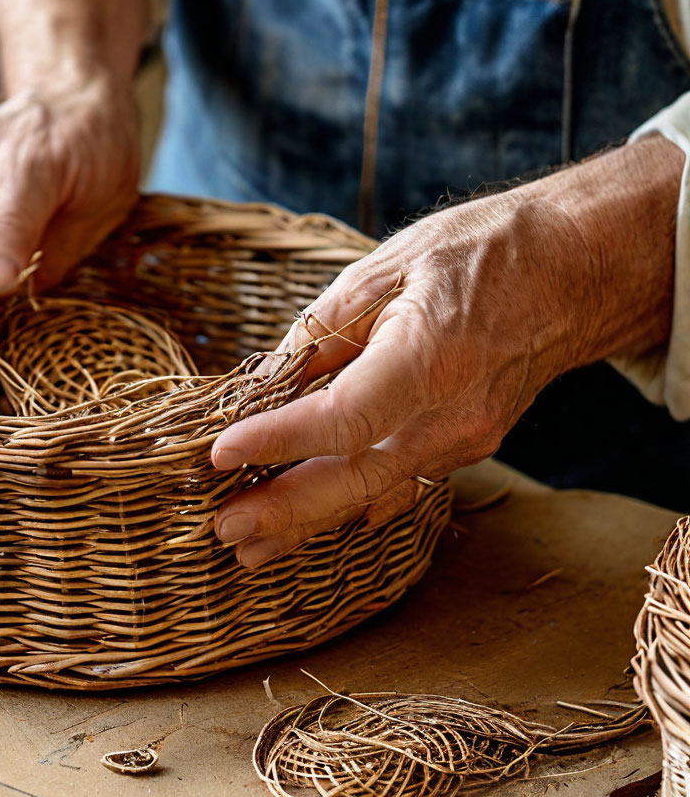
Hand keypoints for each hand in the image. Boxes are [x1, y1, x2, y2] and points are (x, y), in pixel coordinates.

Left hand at [212, 136, 683, 567]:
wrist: (575, 269)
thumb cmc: (482, 251)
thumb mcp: (387, 268)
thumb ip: (322, 330)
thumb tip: (268, 381)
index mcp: (429, 359)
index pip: (341, 421)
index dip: (277, 442)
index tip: (220, 454)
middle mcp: (453, 415)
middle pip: (355, 480)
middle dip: (284, 511)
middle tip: (224, 529)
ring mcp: (467, 438)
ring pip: (375, 494)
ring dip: (310, 520)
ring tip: (252, 545)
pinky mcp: (469, 444)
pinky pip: (403, 485)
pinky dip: (354, 506)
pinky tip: (316, 525)